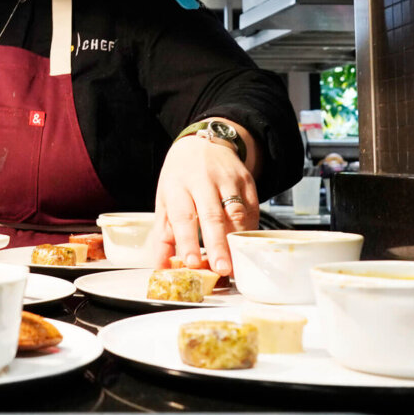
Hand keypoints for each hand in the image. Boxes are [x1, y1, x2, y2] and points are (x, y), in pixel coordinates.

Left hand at [150, 135, 258, 276]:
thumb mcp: (165, 200)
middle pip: (212, 215)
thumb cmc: (180, 178)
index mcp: (178, 185)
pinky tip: (246, 247)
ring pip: (236, 212)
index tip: (191, 262)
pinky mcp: (247, 181)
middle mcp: (203, 180)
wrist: (203, 145)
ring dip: (237, 241)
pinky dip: (250, 230)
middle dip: (217, 245)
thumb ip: (163, 235)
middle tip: (221, 269)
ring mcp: (228, 180)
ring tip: (236, 266)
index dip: (187, 240)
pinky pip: (252, 209)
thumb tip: (161, 266)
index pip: (183, 216)